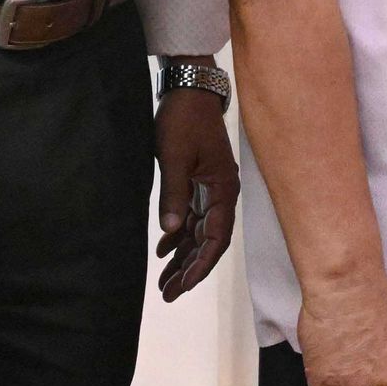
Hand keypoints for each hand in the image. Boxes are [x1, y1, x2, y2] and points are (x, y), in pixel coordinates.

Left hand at [154, 89, 239, 300]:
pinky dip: (179, 235)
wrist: (189, 91)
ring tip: (164, 281)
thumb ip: (173, 195)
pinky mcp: (199, 182)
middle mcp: (221, 193)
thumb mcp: (175, 157)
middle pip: (209, 240)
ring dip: (183, 256)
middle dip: (190, 269)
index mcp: (223, 189)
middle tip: (168, 294)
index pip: (216, 238)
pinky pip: (192, 217)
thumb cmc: (183, 122)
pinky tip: (164, 248)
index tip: (182, 287)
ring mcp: (211, 189)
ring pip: (199, 232)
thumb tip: (169, 231)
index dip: (200, 265)